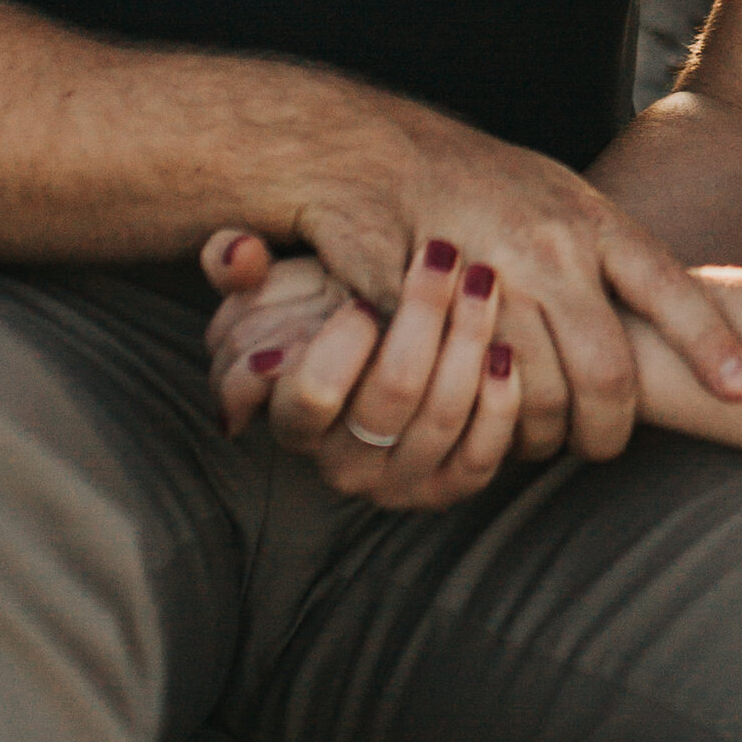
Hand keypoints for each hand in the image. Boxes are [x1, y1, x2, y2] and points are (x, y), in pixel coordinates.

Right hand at [206, 227, 524, 508]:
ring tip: (482, 280)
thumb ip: (236, 266)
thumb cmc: (326, 315)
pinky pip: (483, 455)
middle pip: (392, 395)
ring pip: (442, 416)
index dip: (342, 345)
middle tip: (443, 255)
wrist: (381, 361)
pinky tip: (505, 350)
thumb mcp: (275, 289)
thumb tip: (237, 253)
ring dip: (469, 340)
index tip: (361, 297)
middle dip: (424, 315)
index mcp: (292, 420)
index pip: (312, 394)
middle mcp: (343, 464)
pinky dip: (499, 401)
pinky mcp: (451, 488)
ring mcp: (399, 484)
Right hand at [262, 91, 741, 462]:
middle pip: (610, 369)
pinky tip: (496, 420)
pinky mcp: (439, 311)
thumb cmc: (475, 182)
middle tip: (606, 444)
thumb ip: (606, 251)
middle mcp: (551, 249)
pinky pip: (478, 388)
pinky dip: (491, 418)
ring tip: (548, 439)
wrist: (373, 153)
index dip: (711, 345)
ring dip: (547, 433)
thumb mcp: (557, 195)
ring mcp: (494, 281)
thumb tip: (664, 312)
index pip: (669, 290)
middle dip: (614, 426)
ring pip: (543, 392)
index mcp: (591, 220)